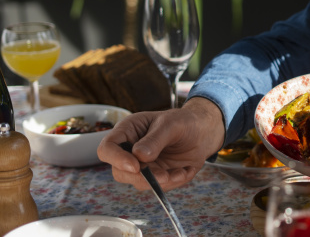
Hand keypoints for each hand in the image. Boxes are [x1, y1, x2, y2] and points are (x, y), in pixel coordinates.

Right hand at [97, 97, 224, 190]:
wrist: (202, 132)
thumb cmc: (183, 121)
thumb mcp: (171, 124)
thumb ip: (155, 139)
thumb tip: (139, 156)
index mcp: (127, 132)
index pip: (107, 148)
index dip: (117, 159)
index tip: (135, 166)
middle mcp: (130, 151)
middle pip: (120, 172)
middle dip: (142, 177)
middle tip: (164, 174)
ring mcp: (142, 165)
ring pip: (139, 182)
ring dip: (160, 182)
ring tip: (181, 172)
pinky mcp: (156, 176)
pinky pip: (158, 186)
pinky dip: (173, 182)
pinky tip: (186, 171)